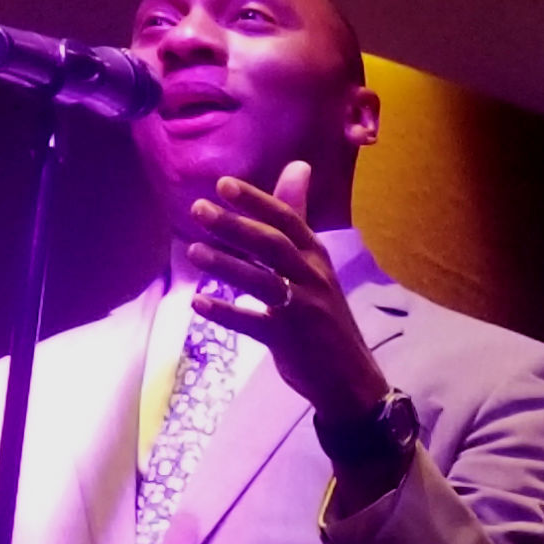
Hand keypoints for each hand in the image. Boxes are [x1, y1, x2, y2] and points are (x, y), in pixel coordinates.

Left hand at [186, 162, 391, 434]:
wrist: (350, 378)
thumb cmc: (325, 316)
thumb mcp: (315, 265)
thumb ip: (298, 218)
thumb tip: (297, 165)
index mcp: (317, 258)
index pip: (288, 221)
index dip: (257, 201)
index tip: (223, 185)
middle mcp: (313, 279)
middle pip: (273, 246)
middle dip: (235, 226)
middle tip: (199, 210)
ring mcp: (303, 311)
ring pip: (262, 282)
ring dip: (226, 265)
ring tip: (193, 252)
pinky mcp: (290, 341)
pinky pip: (253, 324)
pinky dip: (226, 313)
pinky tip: (199, 302)